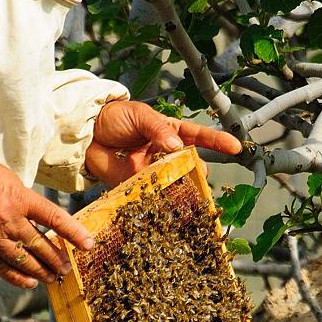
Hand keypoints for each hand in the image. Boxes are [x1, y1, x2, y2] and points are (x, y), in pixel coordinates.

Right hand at [0, 152, 95, 287]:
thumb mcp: (8, 179)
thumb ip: (24, 199)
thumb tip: (36, 216)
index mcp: (21, 199)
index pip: (55, 219)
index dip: (74, 233)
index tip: (88, 244)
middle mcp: (10, 221)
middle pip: (41, 245)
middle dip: (57, 258)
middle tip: (67, 268)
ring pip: (24, 261)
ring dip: (41, 271)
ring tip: (53, 278)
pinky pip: (2, 268)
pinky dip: (17, 277)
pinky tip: (29, 283)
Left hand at [84, 100, 243, 185]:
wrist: (85, 132)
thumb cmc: (113, 117)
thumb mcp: (139, 115)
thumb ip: (157, 130)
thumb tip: (174, 145)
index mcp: (170, 132)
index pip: (199, 136)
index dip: (218, 142)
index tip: (236, 147)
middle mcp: (164, 153)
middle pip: (189, 165)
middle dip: (199, 173)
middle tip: (202, 179)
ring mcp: (152, 171)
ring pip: (174, 182)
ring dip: (183, 190)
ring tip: (191, 198)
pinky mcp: (137, 185)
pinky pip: (152, 195)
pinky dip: (160, 201)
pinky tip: (167, 205)